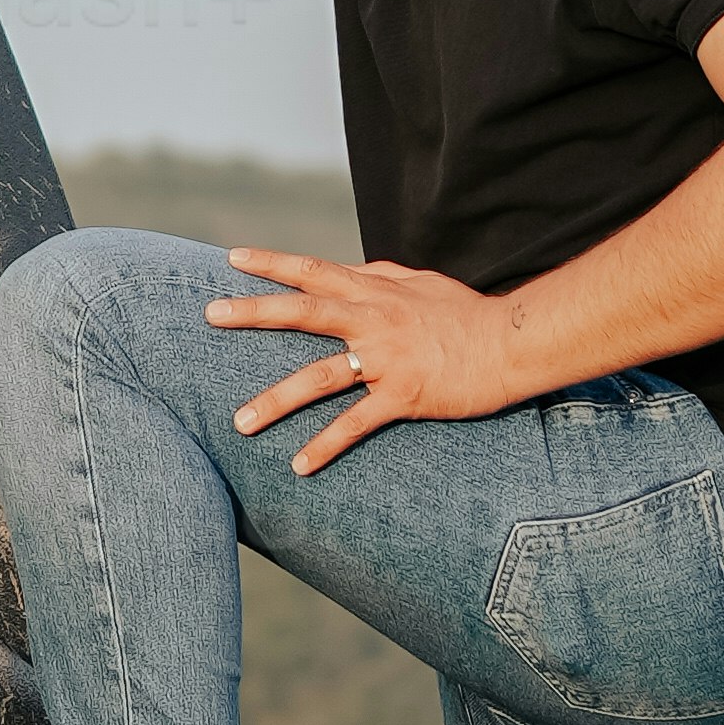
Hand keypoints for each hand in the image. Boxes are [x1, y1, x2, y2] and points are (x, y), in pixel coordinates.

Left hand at [207, 243, 525, 474]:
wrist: (514, 342)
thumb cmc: (469, 313)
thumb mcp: (422, 283)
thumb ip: (383, 275)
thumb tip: (355, 268)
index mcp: (376, 290)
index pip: (314, 271)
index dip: (273, 263)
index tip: (232, 259)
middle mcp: (374, 319)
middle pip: (302, 312)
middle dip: (253, 313)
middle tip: (209, 315)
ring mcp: (387, 358)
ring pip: (319, 378)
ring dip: (276, 400)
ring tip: (240, 422)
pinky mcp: (404, 395)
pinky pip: (356, 425)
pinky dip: (326, 446)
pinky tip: (299, 466)